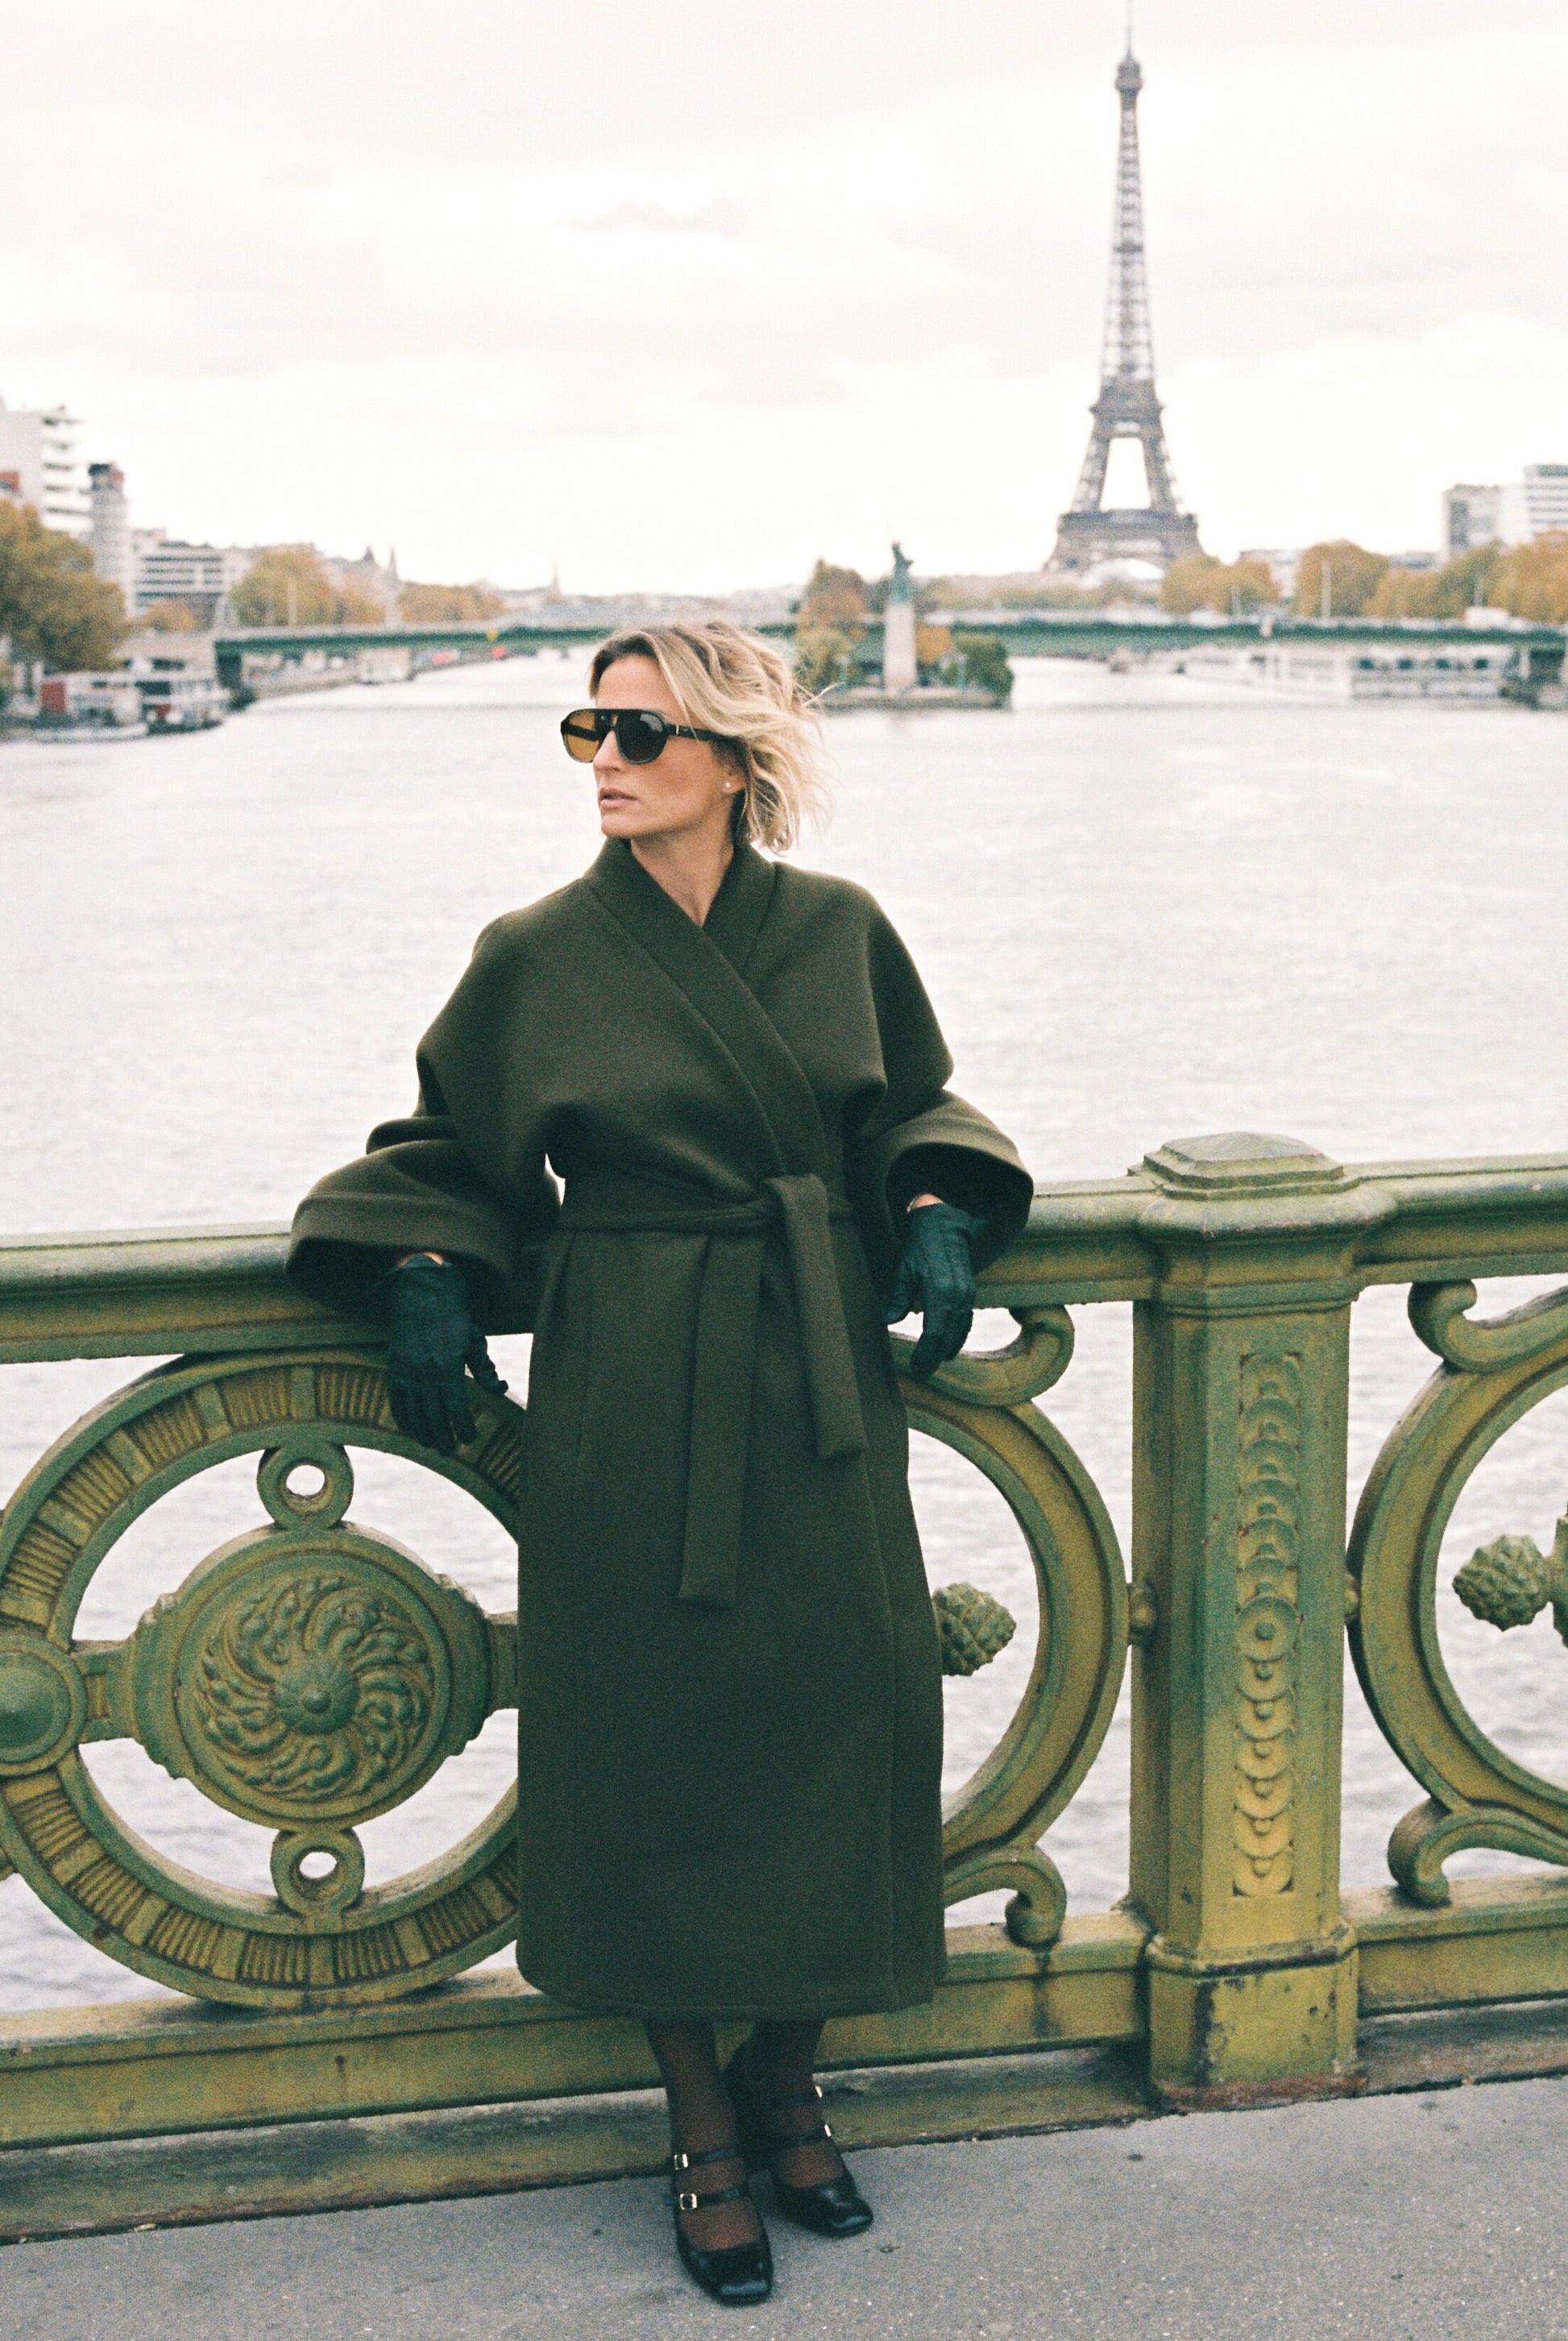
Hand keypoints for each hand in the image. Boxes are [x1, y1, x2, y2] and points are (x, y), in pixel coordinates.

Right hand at [384, 1256, 506, 1453]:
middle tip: (450, 1450)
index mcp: (449, 1367)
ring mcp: (407, 1372)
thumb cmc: (455, 1321)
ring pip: (414, 1412)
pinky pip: (396, 1401)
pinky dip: (403, 1419)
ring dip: (423, 1432)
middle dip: (443, 1437)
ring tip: (432, 1445)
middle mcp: (425, 1372)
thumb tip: (500, 1390)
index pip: (456, 1408)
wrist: (422, 1297)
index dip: (463, 1428)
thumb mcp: (475, 1342)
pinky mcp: (393, 1369)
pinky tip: (412, 1430)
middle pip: (434, 1416)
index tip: (470, 1440)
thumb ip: (485, 1370)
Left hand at [884, 1202, 985, 1380]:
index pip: (933, 1333)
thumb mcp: (902, 1268)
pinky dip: (956, 1338)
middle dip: (934, 1358)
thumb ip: (897, 1297)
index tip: (916, 1368)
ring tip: (931, 1365)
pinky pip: (965, 1322)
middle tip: (921, 1373)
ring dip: (945, 1350)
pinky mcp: (970, 1293)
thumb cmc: (919, 1246)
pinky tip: (946, 1349)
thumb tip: (886, 1322)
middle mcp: (957, 1295)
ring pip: (958, 1332)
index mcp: (939, 1290)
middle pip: (947, 1337)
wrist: (945, 1224)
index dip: (925, 1354)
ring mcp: (967, 1295)